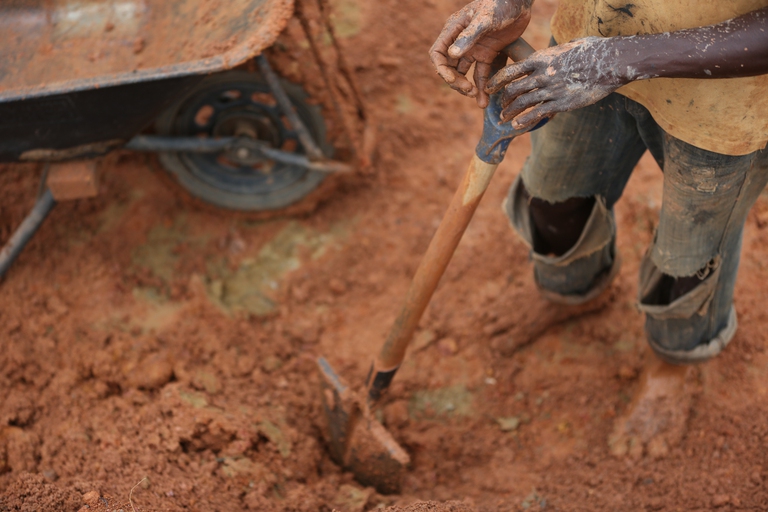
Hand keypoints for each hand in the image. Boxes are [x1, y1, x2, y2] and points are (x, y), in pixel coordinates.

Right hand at [430, 0, 532, 107]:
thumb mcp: (484, 19)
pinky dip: (482, 87)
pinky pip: (481, 74)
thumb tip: (452, 55)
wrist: (520, 1)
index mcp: (454, 30)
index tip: (453, 80)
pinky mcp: (488, 54)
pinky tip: (484, 100)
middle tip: (468, 90)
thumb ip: (469, 36)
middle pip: (449, 67)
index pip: (438, 54)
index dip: (442, 69)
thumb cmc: (500, 3)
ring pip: (464, 74)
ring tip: (477, 98)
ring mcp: (474, 49)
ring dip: (468, 88)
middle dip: (456, 81)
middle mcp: (460, 41)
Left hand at [486, 37, 627, 129]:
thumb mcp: (566, 47)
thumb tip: (548, 58)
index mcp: (541, 58)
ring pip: (522, 103)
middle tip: (498, 107)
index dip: (497, 80)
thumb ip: (552, 56)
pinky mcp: (561, 103)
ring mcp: (551, 90)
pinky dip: (524, 120)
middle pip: (514, 89)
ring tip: (504, 119)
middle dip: (503, 100)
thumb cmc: (592, 51)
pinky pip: (537, 113)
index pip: (511, 70)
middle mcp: (542, 74)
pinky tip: (517, 126)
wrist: (610, 62)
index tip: (489, 87)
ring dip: (510, 113)